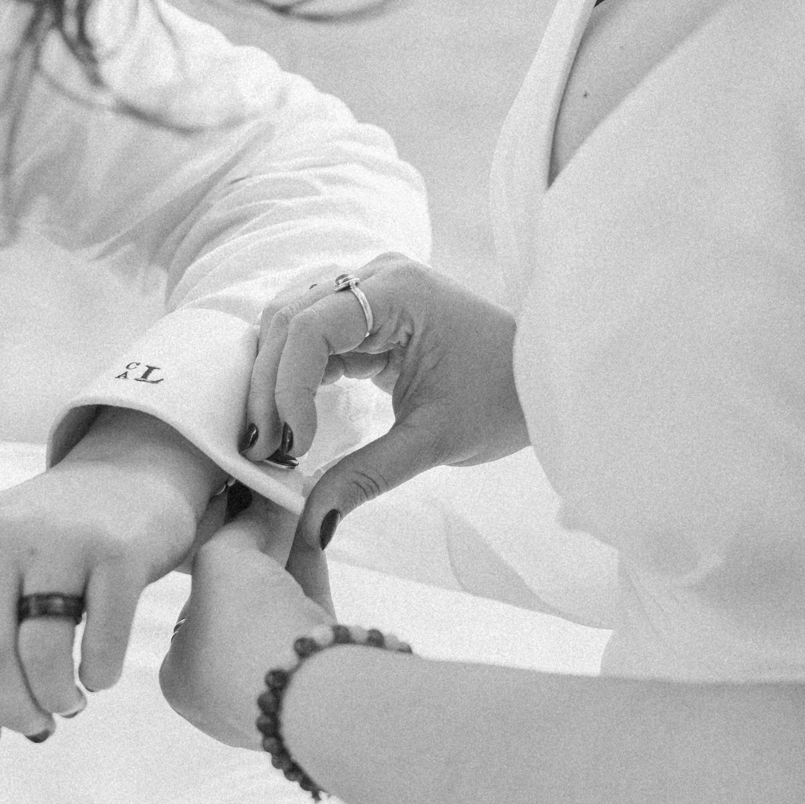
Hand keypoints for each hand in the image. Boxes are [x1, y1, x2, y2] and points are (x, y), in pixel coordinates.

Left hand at [0, 409, 222, 744]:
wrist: (131, 476)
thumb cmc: (51, 541)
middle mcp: (2, 535)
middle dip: (9, 711)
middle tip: (34, 727)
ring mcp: (63, 540)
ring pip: (40, 654)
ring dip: (55, 701)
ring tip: (68, 705)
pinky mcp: (120, 552)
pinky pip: (102, 639)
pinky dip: (99, 675)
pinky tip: (98, 677)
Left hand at [161, 496, 330, 748]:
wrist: (319, 688)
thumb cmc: (245, 633)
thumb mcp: (220, 564)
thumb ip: (234, 531)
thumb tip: (256, 502)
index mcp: (182, 679)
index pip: (193, 611)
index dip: (211, 567)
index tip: (230, 529)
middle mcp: (225, 690)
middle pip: (240, 609)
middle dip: (256, 561)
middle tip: (266, 512)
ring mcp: (276, 687)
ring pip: (278, 610)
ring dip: (286, 559)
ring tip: (294, 508)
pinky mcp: (321, 674)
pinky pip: (309, 613)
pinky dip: (310, 571)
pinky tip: (315, 527)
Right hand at [239, 253, 526, 587]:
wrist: (543, 380)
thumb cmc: (501, 400)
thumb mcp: (432, 442)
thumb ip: (365, 477)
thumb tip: (312, 526)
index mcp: (398, 292)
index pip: (310, 327)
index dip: (287, 387)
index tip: (292, 447)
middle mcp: (375, 277)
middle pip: (287, 319)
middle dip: (267, 386)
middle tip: (261, 451)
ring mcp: (367, 289)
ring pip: (288, 323)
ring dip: (271, 379)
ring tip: (270, 439)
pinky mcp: (364, 312)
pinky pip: (307, 335)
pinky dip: (290, 374)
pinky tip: (287, 418)